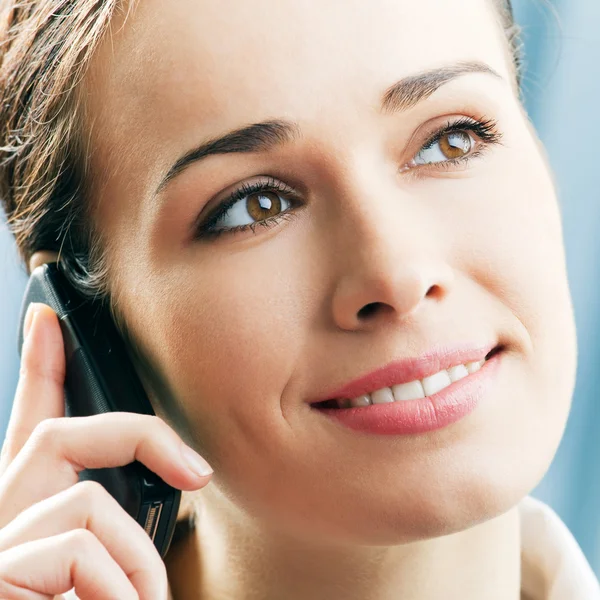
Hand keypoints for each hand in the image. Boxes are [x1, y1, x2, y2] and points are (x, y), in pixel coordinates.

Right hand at [0, 303, 212, 598]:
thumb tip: (164, 499)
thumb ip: (111, 531)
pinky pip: (78, 551)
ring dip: (135, 564)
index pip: (31, 422)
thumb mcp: (96, 572)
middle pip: (61, 436)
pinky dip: (115, 590)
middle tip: (196, 475)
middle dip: (139, 439)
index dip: (39, 365)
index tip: (48, 320)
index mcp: (27, 513)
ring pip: (88, 506)